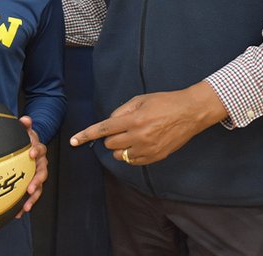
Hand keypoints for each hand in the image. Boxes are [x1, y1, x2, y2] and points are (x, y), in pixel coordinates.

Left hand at [16, 116, 47, 216]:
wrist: (29, 148)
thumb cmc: (25, 140)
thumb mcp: (25, 131)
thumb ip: (25, 125)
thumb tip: (25, 119)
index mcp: (39, 150)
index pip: (41, 149)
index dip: (37, 151)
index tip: (31, 153)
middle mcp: (41, 164)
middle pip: (42, 173)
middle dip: (37, 181)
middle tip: (30, 188)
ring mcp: (37, 176)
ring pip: (39, 188)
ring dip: (33, 198)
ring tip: (26, 206)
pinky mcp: (32, 185)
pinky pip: (31, 196)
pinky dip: (26, 204)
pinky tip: (18, 213)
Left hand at [69, 84, 227, 165]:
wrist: (189, 113)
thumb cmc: (164, 102)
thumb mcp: (140, 100)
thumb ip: (121, 111)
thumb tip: (109, 123)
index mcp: (134, 120)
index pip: (104, 129)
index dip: (87, 135)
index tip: (73, 141)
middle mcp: (139, 137)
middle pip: (110, 144)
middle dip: (110, 137)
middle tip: (121, 127)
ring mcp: (148, 150)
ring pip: (120, 155)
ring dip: (119, 147)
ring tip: (131, 135)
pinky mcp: (155, 158)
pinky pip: (133, 162)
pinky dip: (130, 154)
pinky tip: (138, 143)